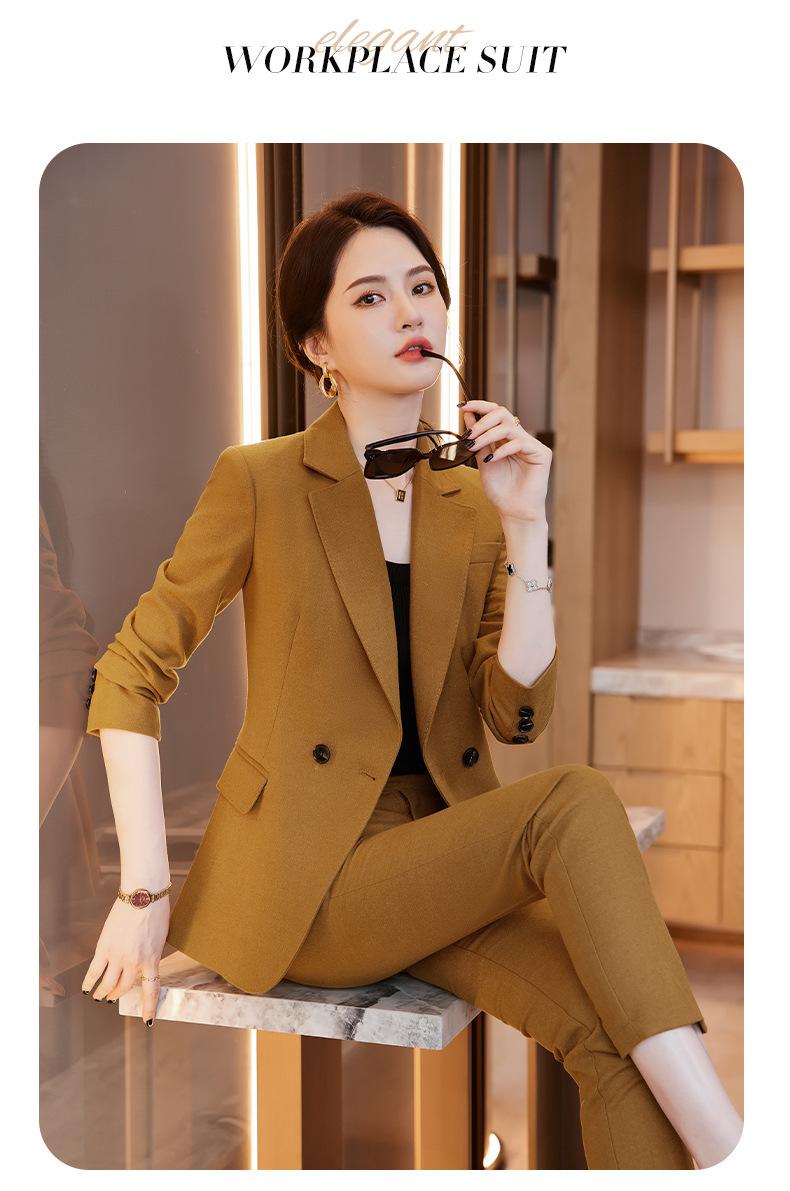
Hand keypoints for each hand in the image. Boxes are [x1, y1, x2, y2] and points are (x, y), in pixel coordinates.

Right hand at [82, 895, 169, 1024]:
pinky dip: (89, 981)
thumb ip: (152, 952)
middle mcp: (134, 962)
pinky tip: (86, 988)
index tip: (147, 1019)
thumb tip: (146, 962)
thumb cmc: (156, 911)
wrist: (143, 895)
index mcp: (152, 959)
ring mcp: (118, 956)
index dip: (149, 1007)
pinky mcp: (104, 947)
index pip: (151, 989)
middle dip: (119, 995)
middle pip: (125, 987)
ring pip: (108, 983)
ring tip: (99, 997)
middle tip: (114, 998)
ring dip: (104, 992)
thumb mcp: (161, 937)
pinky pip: (94, 970)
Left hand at [461, 400, 551, 521]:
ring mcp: (531, 445)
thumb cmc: (501, 491)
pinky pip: (519, 442)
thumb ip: (477, 439)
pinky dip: (502, 449)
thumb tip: (468, 416)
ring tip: (475, 447)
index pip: (495, 414)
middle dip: (482, 421)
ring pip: (509, 427)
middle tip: (470, 434)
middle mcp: (519, 438)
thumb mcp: (483, 461)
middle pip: (503, 413)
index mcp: (506, 439)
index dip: (480, 406)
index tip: (463, 406)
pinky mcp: (541, 453)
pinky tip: (493, 459)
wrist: (513, 511)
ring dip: (487, 435)